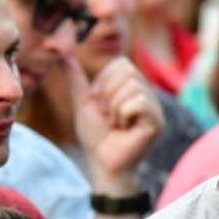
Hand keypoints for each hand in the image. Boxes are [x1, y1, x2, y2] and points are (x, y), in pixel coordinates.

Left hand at [66, 56, 164, 192]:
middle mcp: (148, 94)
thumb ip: (75, 79)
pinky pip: (138, 102)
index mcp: (134, 86)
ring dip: (115, 107)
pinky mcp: (156, 121)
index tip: (101, 105)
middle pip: (128, 71)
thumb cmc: (96, 136)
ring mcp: (155, 108)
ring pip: (132, 86)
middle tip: (109, 116)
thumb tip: (61, 55)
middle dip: (109, 94)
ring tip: (116, 124)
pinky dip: (123, 114)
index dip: (104, 82)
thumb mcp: (83, 103)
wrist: (101, 163)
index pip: (121, 64)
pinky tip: (124, 129)